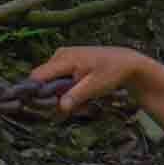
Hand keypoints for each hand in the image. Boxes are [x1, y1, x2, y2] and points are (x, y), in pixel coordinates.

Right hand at [28, 44, 162, 107]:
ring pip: (52, 84)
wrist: (126, 62)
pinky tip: (83, 96)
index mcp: (64, 58)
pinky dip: (69, 92)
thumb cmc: (112, 72)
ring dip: (65, 97)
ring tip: (85, 103)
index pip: (37, 77)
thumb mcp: (95, 86)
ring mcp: (62, 58)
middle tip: (76, 108)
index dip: (37, 94)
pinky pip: (60, 81)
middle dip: (56, 99)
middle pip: (43, 83)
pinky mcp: (67, 64)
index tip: (48, 108)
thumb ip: (76, 96)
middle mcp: (59, 56)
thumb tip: (60, 107)